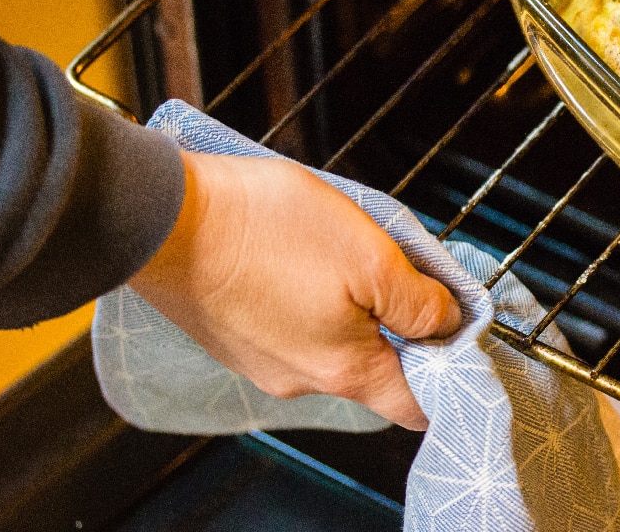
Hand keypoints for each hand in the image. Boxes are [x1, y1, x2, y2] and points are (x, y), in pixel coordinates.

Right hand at [128, 149, 460, 429]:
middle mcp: (301, 379)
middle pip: (376, 367)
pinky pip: (291, 325)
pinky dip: (309, 297)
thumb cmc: (266, 231)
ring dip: (351, 303)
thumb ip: (419, 302)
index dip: (447, 368)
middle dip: (397, 323)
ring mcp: (261, 360)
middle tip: (399, 268)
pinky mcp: (234, 334)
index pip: (415, 404)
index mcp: (345, 371)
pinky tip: (300, 256)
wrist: (163, 214)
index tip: (457, 328)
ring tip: (343, 252)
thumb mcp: (373, 256)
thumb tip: (447, 324)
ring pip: (333, 341)